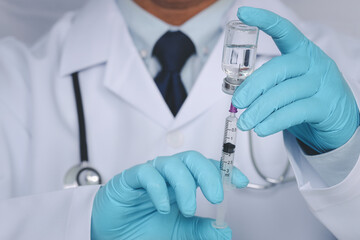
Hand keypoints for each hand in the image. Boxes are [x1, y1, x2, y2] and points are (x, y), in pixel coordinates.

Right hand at [91, 151, 248, 239]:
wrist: (112, 235)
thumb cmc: (143, 230)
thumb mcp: (178, 234)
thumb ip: (199, 231)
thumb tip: (224, 231)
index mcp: (182, 184)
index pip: (206, 169)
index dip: (225, 171)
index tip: (241, 182)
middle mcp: (168, 176)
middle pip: (193, 159)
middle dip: (208, 174)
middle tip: (216, 196)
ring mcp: (149, 175)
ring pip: (172, 164)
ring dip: (185, 185)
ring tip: (187, 209)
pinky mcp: (130, 179)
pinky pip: (146, 174)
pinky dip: (158, 189)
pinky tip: (163, 207)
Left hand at [232, 7, 359, 152]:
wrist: (339, 121)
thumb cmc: (307, 99)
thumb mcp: (289, 84)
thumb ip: (268, 85)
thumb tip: (238, 96)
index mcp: (302, 52)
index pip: (284, 31)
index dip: (265, 21)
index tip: (244, 13)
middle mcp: (314, 63)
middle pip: (278, 68)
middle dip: (253, 87)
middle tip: (237, 103)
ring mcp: (322, 84)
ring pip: (285, 93)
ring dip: (260, 109)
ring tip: (245, 122)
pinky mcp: (325, 107)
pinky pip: (295, 112)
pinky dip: (274, 121)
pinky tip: (262, 128)